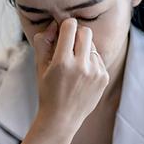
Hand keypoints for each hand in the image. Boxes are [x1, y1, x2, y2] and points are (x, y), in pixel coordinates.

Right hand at [31, 17, 109, 133]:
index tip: (63, 31)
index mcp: (62, 62)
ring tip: (74, 66)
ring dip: (84, 50)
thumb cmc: (47, 91)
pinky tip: (81, 76)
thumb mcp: (39, 67)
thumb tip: (54, 25)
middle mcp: (81, 66)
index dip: (66, 26)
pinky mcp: (104, 78)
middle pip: (86, 32)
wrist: (61, 118)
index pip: (70, 27)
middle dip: (77, 34)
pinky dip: (90, 62)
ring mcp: (95, 72)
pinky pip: (99, 59)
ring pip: (93, 46)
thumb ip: (43, 42)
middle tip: (69, 44)